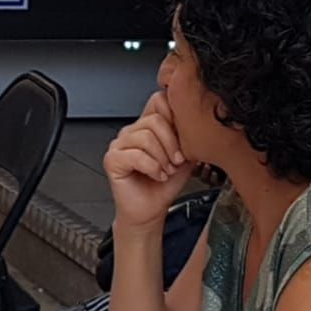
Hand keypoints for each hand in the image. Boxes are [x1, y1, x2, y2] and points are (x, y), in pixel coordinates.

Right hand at [103, 90, 193, 228]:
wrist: (151, 210)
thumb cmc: (165, 185)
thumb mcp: (185, 156)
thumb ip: (188, 136)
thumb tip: (199, 121)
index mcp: (147, 126)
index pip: (159, 101)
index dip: (175, 116)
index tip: (184, 139)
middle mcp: (131, 131)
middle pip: (155, 120)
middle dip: (172, 144)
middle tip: (176, 162)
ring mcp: (119, 144)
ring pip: (146, 137)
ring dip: (162, 158)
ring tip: (166, 171)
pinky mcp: (112, 160)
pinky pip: (136, 155)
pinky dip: (152, 168)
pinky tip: (157, 176)